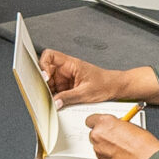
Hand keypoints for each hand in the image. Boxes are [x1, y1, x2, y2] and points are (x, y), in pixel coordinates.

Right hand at [42, 51, 158, 107]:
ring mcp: (67, 78)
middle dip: (45, 83)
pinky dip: (56, 96)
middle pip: (47, 71)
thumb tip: (54, 102)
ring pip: (51, 83)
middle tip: (48, 93)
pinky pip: (57, 90)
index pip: (49, 56)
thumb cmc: (105, 84)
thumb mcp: (85, 93)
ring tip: (55, 100)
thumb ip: (68, 97)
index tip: (45, 77)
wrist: (116, 87)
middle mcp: (67, 69)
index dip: (43, 65)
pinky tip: (60, 102)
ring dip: (51, 91)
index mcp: (70, 64)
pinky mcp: (68, 86)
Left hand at [87, 113, 158, 158]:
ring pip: (98, 145)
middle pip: (94, 133)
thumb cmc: (142, 143)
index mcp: (104, 122)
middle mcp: (98, 135)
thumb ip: (118, 124)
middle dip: (103, 135)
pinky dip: (108, 155)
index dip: (98, 123)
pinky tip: (120, 155)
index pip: (91, 119)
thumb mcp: (131, 125)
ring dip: (105, 146)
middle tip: (114, 137)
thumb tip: (117, 126)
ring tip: (120, 147)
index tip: (103, 125)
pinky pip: (102, 155)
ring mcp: (98, 149)